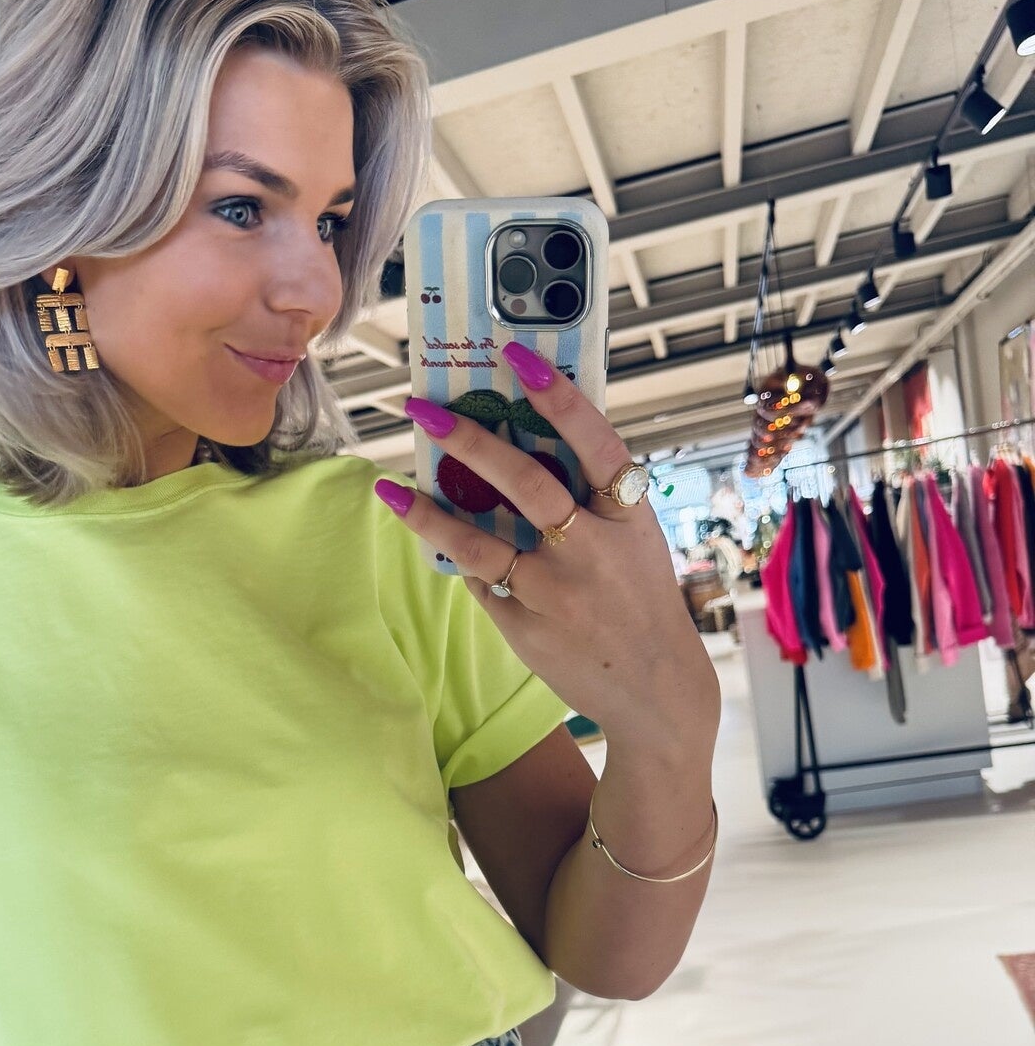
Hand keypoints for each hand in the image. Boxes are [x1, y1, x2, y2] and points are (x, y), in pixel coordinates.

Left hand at [379, 342, 719, 749]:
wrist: (655, 687)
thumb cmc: (640, 599)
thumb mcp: (634, 541)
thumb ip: (591, 500)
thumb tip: (520, 447)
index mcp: (629, 517)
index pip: (596, 443)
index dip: (557, 397)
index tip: (516, 358)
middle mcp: (592, 549)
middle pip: (526, 483)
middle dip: (471, 441)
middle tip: (426, 411)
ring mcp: (556, 590)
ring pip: (480, 541)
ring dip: (429, 511)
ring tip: (390, 485)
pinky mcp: (525, 625)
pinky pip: (482, 580)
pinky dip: (458, 557)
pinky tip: (429, 532)